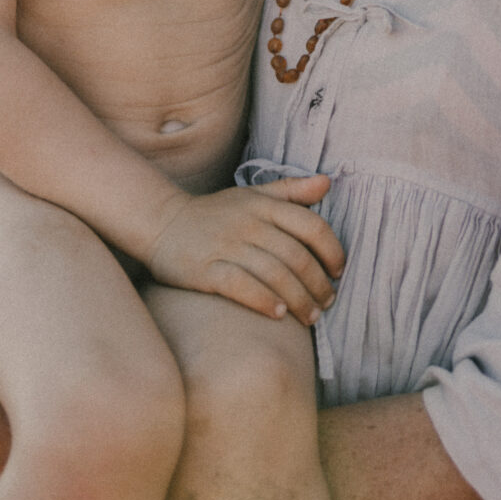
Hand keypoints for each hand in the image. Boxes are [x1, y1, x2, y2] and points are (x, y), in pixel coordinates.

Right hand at [145, 175, 342, 324]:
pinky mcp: (206, 270)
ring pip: (275, 275)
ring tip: (309, 317)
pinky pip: (241, 286)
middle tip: (327, 304)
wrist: (162, 223)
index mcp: (263, 205)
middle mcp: (248, 223)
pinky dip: (264, 301)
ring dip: (298, 300)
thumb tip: (327, 183)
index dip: (332, 251)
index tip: (339, 272)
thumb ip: (290, 190)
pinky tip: (278, 315)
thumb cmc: (215, 213)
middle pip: (296, 257)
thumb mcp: (252, 194)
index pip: (311, 226)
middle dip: (318, 284)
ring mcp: (226, 246)